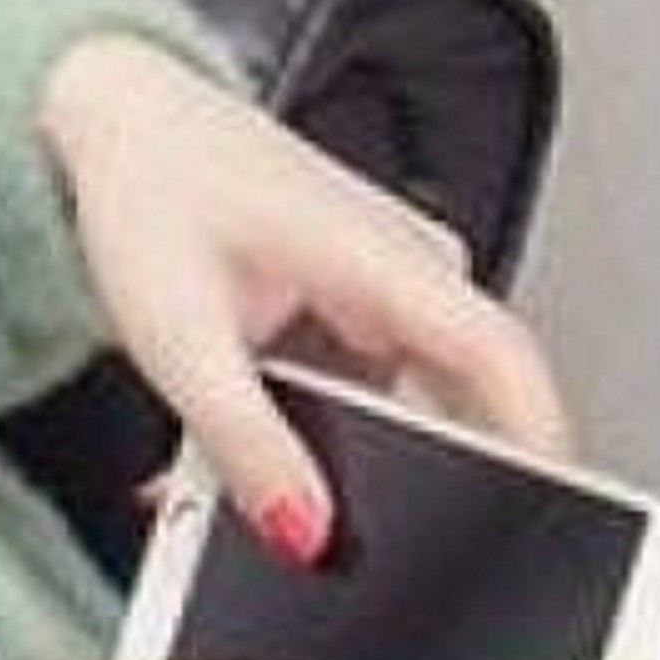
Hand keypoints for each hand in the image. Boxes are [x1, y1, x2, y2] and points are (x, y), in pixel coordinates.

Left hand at [35, 33, 566, 558]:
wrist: (117, 119)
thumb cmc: (147, 190)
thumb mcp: (179, 340)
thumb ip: (245, 444)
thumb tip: (304, 530)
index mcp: (383, 255)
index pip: (502, 359)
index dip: (536, 443)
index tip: (542, 515)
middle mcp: (408, 264)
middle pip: (467, 395)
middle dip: (425, 482)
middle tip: (365, 540)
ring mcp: (390, 280)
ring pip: (411, 400)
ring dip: (357, 459)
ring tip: (279, 496)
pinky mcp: (359, 299)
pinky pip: (372, 383)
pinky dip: (326, 427)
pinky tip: (266, 453)